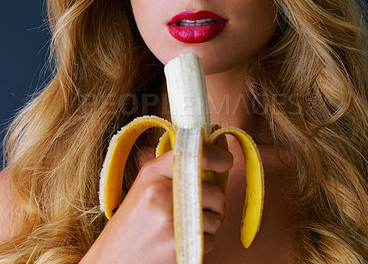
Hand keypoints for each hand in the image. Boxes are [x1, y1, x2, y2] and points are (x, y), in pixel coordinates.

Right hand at [80, 140, 231, 263]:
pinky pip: (210, 241)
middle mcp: (161, 192)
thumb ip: (180, 168)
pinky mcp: (177, 246)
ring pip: (217, 219)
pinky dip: (201, 244)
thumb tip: (221, 146)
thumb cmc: (134, 221)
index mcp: (153, 172)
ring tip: (181, 227)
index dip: (220, 157)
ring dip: (207, 225)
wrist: (112, 259)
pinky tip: (178, 242)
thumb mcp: (147, 185)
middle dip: (214, 203)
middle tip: (196, 209)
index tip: (226, 162)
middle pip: (216, 192)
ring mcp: (170, 220)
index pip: (199, 154)